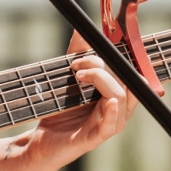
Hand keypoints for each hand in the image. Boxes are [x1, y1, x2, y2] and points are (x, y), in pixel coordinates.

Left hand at [20, 55, 136, 170]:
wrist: (40, 141)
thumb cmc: (58, 112)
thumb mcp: (68, 80)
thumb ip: (78, 56)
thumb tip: (81, 30)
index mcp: (116, 96)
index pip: (130, 74)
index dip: (118, 58)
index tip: (95, 49)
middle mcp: (118, 111)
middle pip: (125, 81)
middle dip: (102, 66)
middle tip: (77, 64)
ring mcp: (108, 125)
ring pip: (120, 97)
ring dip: (101, 80)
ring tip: (78, 76)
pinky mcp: (94, 138)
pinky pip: (111, 125)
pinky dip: (112, 112)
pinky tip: (109, 101)